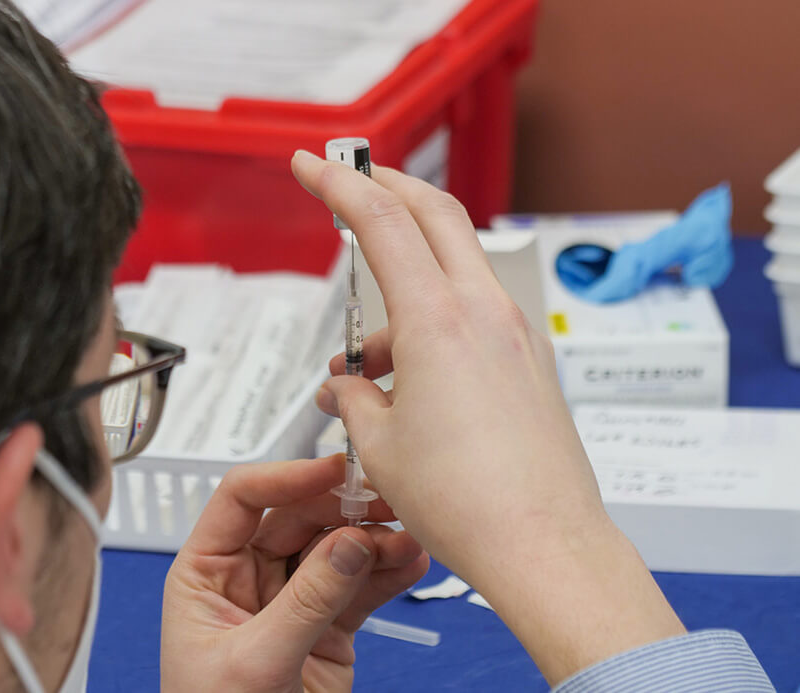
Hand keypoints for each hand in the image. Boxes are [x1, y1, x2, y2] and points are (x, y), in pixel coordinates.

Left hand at [161, 455, 427, 691]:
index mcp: (206, 572)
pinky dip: (388, 574)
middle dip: (344, 509)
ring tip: (408, 539)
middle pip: (298, 516)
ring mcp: (290, 601)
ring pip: (336, 550)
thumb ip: (305, 601)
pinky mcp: (327, 628)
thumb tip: (347, 542)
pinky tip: (411, 563)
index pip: (242, 499)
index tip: (332, 470)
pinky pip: (359, 588)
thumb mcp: (254, 662)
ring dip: (374, 540)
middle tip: (386, 503)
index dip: (286, 477)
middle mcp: (247, 577)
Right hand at [290, 151, 684, 684]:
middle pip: (435, 213)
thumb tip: (346, 389)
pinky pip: (472, 318)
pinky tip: (405, 385)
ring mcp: (515, 334)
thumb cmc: (467, 501)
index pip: (380, 219)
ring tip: (360, 369)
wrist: (542, 544)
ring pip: (452, 272)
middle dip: (386, 188)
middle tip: (349, 184)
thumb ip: (353, 399)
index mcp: (438, 319)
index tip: (310, 165)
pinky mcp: (529, 363)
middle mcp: (484, 312)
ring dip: (401, 292)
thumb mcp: (379, 445)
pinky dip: (432, 327)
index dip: (338, 183)